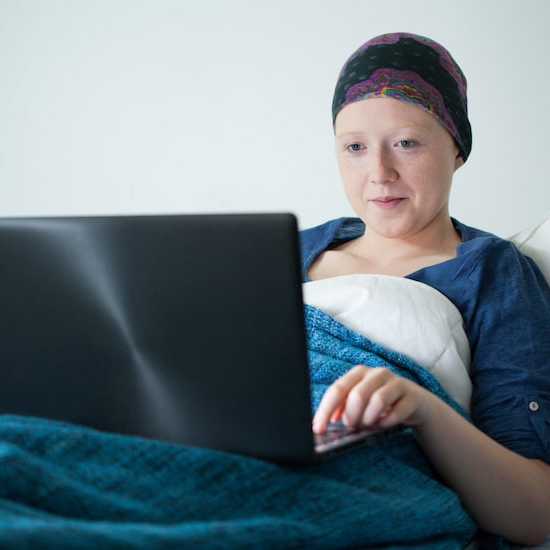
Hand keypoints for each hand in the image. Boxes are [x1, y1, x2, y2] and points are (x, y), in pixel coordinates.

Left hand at [312, 365, 435, 433]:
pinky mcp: (411, 395)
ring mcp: (395, 382)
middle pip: (357, 394)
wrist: (414, 403)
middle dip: (351, 415)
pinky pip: (397, 411)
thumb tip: (321, 425)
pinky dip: (387, 422)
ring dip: (369, 418)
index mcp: (358, 373)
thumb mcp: (359, 403)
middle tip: (350, 426)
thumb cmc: (380, 404)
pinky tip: (384, 424)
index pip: (337, 389)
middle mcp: (376, 373)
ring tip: (368, 425)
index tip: (319, 429)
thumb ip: (342, 409)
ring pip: (378, 400)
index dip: (326, 410)